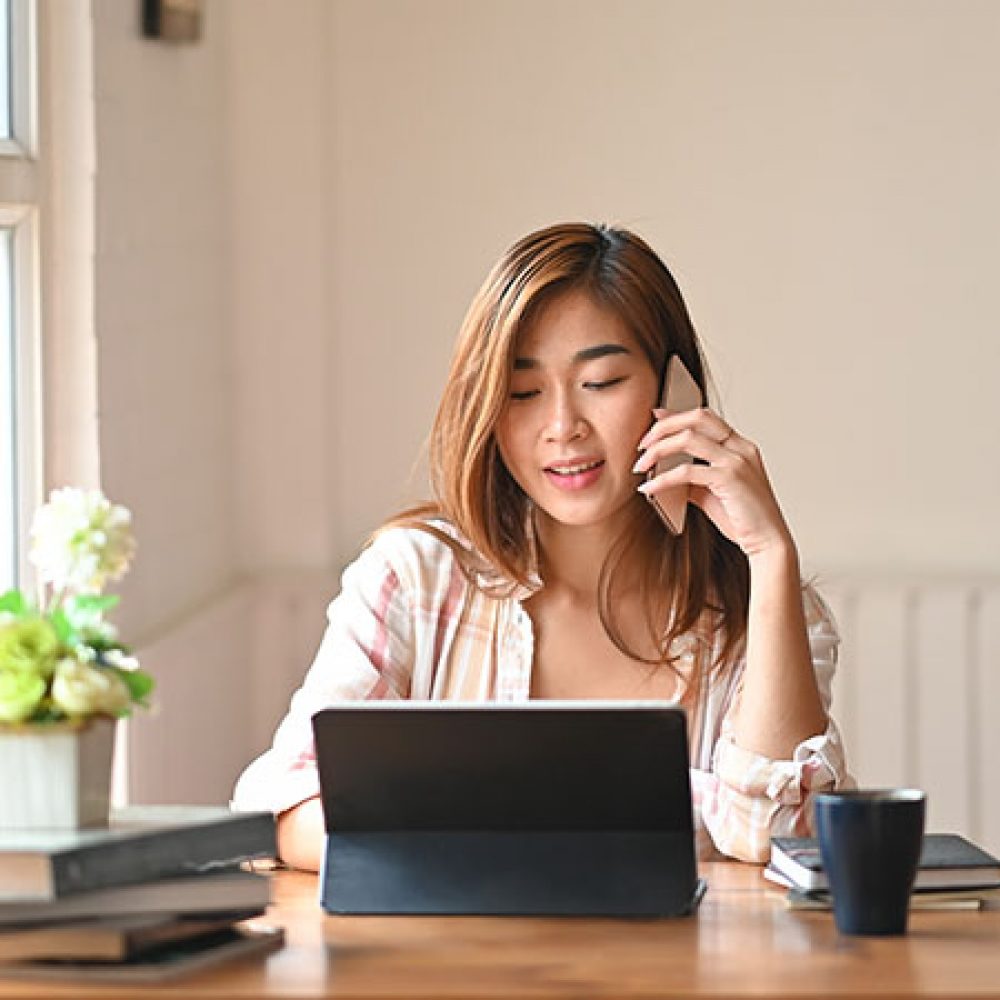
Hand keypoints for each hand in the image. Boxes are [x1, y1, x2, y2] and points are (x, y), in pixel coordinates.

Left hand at [633, 407, 792, 558]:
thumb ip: (693, 479)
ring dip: (658, 450)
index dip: (676, 415)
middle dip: (664, 426)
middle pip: (696, 418)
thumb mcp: (713, 493)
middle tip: (642, 444)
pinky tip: (649, 488)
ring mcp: (736, 461)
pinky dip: (662, 479)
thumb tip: (665, 473)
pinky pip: (686, 472)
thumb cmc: (744, 520)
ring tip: (640, 465)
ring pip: (688, 439)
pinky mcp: (729, 479)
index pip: (704, 418)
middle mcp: (740, 448)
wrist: (768, 542)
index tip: (654, 416)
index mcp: (740, 447)